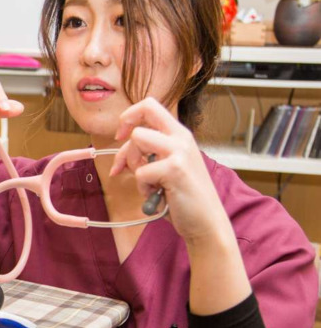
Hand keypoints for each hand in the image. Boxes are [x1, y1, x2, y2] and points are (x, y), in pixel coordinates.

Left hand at [109, 97, 229, 243]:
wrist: (207, 222)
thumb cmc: (184, 197)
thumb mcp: (167, 167)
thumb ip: (149, 155)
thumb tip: (120, 156)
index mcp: (180, 135)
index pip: (150, 105)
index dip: (129, 116)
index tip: (121, 135)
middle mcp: (181, 138)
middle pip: (140, 120)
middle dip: (126, 147)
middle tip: (125, 167)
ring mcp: (180, 152)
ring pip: (137, 140)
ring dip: (134, 166)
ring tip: (149, 183)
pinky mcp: (175, 169)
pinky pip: (140, 172)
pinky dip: (142, 187)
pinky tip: (157, 195)